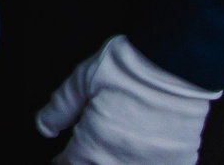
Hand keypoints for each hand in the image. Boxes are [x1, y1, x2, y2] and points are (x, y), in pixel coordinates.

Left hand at [38, 36, 217, 163]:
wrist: (175, 67)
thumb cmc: (128, 71)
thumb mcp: (80, 82)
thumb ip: (59, 109)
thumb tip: (44, 127)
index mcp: (93, 146)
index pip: (71, 164)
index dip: (64, 159)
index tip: (63, 157)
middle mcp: (121, 162)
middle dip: (90, 161)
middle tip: (92, 147)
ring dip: (117, 161)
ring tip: (116, 146)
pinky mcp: (179, 161)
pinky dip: (146, 160)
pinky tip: (144, 150)